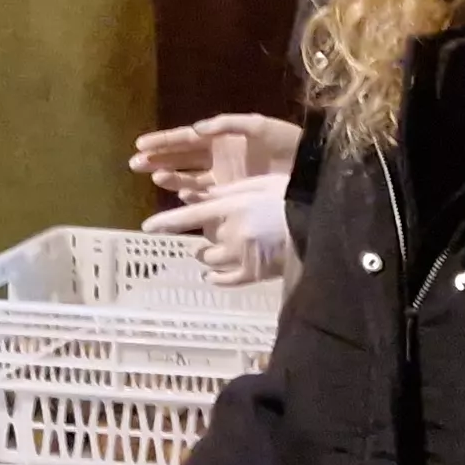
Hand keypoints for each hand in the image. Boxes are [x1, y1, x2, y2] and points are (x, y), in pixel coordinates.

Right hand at [128, 114, 301, 201]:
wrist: (307, 168)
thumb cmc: (285, 142)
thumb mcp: (258, 127)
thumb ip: (228, 125)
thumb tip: (197, 128)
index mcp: (221, 137)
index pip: (185, 138)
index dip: (163, 141)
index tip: (140, 144)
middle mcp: (217, 157)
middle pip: (180, 158)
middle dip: (157, 159)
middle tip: (134, 164)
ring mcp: (223, 177)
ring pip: (188, 177)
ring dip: (170, 177)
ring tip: (154, 177)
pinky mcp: (231, 194)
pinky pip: (205, 194)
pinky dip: (191, 194)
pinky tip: (180, 194)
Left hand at [144, 173, 295, 285]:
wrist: (317, 222)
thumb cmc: (287, 197)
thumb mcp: (257, 185)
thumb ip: (224, 192)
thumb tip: (192, 194)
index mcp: (232, 207)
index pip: (190, 216)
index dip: (166, 222)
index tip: (147, 228)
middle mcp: (233, 233)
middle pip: (204, 238)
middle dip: (205, 235)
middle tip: (213, 231)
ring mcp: (242, 256)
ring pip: (210, 258)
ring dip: (205, 256)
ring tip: (206, 253)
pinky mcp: (253, 273)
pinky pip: (226, 279)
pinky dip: (215, 278)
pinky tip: (210, 276)